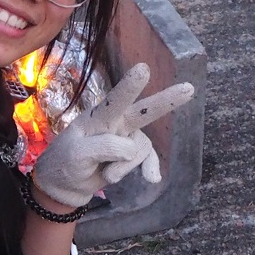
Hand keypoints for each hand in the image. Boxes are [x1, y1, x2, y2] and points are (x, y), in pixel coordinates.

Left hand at [32, 61, 195, 206]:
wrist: (66, 185)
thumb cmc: (66, 163)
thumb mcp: (77, 155)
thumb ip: (104, 147)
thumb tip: (130, 149)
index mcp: (98, 117)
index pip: (115, 100)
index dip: (130, 87)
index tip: (143, 69)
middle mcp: (116, 122)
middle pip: (143, 111)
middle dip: (166, 102)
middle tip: (188, 89)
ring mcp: (126, 138)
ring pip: (140, 148)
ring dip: (125, 166)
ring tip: (107, 175)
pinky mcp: (132, 155)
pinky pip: (148, 159)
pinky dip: (149, 168)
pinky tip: (152, 179)